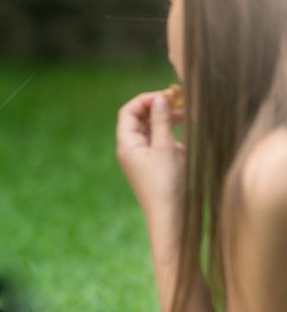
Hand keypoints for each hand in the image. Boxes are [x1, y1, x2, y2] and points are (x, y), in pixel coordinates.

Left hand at [116, 90, 186, 230]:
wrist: (170, 216)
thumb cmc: (167, 183)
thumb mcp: (166, 148)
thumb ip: (162, 121)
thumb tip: (159, 99)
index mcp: (126, 144)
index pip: (128, 112)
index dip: (145, 100)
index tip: (168, 96)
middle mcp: (129, 149)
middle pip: (138, 118)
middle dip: (156, 107)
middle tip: (180, 103)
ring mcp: (140, 157)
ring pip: (149, 129)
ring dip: (165, 119)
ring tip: (185, 116)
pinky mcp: (151, 164)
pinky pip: (156, 141)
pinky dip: (168, 133)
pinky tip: (183, 134)